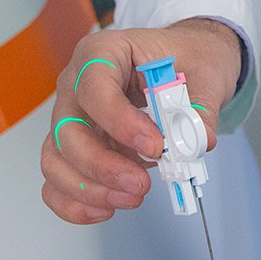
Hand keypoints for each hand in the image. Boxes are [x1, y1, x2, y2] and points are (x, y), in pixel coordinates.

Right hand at [40, 17, 240, 223]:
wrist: (183, 63)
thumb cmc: (185, 58)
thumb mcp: (204, 73)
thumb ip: (200, 109)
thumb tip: (198, 141)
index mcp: (104, 52)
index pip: (95, 86)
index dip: (119, 121)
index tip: (153, 146)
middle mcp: (77, 83)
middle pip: (68, 129)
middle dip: (102, 165)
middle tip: (141, 184)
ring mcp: (71, 116)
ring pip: (56, 158)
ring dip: (89, 188)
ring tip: (132, 197)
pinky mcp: (73, 147)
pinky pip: (57, 179)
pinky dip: (75, 200)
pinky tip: (107, 207)